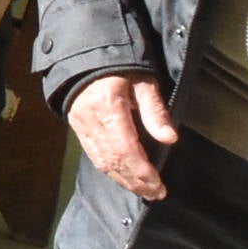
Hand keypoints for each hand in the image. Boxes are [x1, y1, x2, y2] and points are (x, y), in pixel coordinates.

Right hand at [65, 73, 180, 199]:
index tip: (159, 186)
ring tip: (143, 190)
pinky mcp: (77, 127)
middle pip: (114, 160)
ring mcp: (81, 125)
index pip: (125, 148)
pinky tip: (123, 177)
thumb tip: (170, 138)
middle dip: (136, 181)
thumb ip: (154, 110)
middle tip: (155, 194)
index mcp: (108, 106)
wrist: (85, 54)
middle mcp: (91, 119)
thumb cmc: (120, 65)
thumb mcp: (143, 80)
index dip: (142, 171)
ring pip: (102, 161)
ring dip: (123, 180)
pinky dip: (110, 170)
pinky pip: (93, 155)